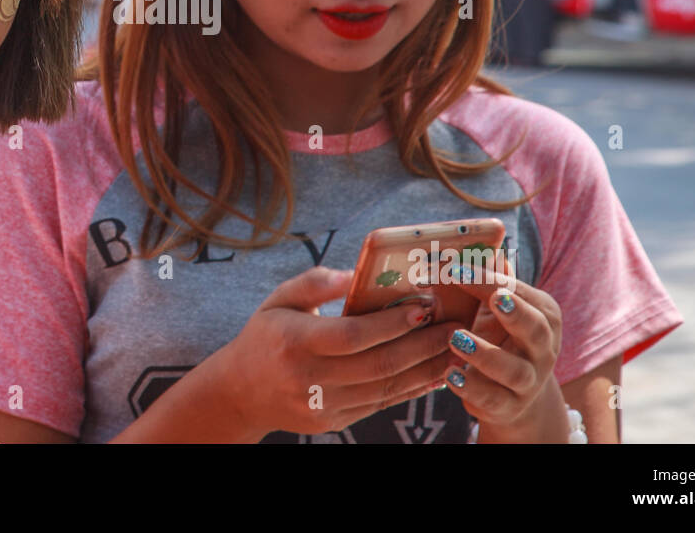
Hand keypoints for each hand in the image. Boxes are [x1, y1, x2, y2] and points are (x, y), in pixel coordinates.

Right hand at [210, 266, 462, 440]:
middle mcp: (309, 378)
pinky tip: (433, 373)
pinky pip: (380, 405)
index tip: (425, 305)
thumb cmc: (264, 336)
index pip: (352, 335)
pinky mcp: (333, 422)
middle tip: (454, 327)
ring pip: (385, 389)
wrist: (239, 393)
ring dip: (425, 370)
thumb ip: (315, 283)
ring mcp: (322, 405)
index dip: (392, 323)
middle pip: (378, 365)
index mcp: (294, 342)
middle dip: (422, 345)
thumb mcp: (279, 300)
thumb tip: (354, 273)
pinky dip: (410, 389)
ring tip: (454, 350)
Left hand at [440, 269, 568, 440]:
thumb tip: (471, 240)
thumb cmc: (500, 338)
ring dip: (486, 354)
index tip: (454, 268)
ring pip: (515, 370)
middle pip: (535, 329)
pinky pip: (494, 399)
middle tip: (492, 298)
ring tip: (455, 338)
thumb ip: (488, 280)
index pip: (519, 292)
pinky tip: (450, 374)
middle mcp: (543, 348)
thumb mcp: (496, 309)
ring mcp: (529, 380)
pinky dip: (472, 387)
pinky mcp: (509, 406)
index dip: (489, 280)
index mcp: (543, 314)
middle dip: (514, 312)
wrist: (513, 397)